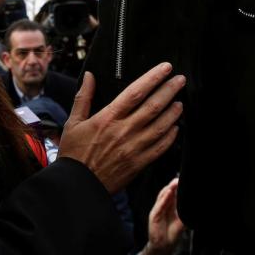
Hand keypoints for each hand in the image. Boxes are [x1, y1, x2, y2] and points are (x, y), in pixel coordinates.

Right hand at [60, 64, 183, 192]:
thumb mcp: (73, 123)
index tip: (165, 68)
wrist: (77, 186)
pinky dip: (170, 137)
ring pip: (161, 126)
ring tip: (180, 102)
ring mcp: (133, 148)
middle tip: (180, 80)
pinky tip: (175, 128)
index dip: (153, 78)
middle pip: (153, 106)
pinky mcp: (139, 164)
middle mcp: (124, 131)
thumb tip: (89, 75)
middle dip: (170, 90)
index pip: (136, 92)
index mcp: (108, 118)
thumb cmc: (74, 154)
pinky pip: (160, 148)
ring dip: (173, 113)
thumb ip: (83, 97)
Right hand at [139, 177, 183, 254]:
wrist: (163, 247)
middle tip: (181, 178)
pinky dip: (163, 200)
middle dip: (174, 184)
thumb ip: (186, 212)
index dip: (178, 186)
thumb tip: (193, 205)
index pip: (174, 192)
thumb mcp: (182, 221)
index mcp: (170, 206)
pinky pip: (158, 206)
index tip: (185, 180)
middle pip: (168, 192)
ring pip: (162, 196)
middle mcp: (163, 206)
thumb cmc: (171, 234)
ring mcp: (158, 210)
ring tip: (175, 183)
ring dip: (168, 189)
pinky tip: (168, 194)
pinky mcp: (153, 216)